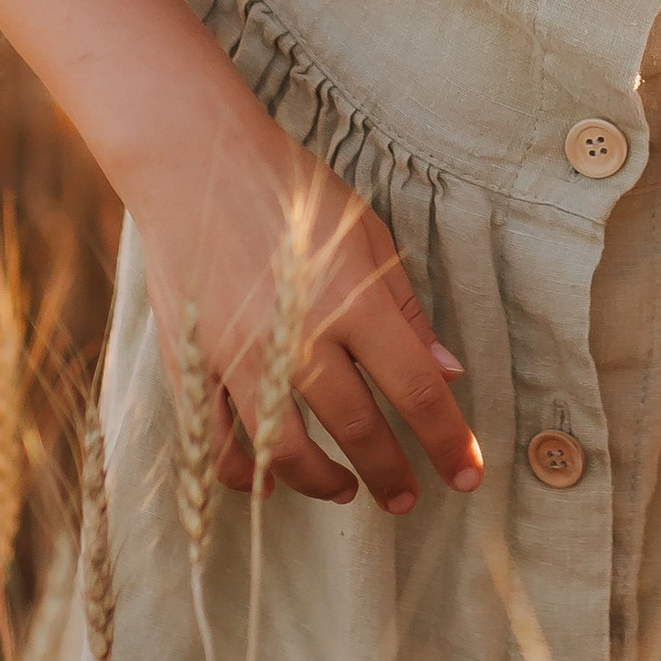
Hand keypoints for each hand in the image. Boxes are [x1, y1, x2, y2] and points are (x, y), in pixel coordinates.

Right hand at [135, 116, 481, 514]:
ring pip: (287, 449)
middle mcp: (300, 335)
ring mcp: (239, 355)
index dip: (448, 439)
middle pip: (358, 428)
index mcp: (354, 300)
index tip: (467, 473)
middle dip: (390, 473)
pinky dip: (243, 471)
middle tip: (407, 498)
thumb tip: (447, 372)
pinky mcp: (192, 363)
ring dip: (323, 482)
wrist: (194, 162)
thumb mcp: (366, 234)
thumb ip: (405, 309)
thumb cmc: (289, 191)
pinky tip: (267, 481)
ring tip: (345, 491)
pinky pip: (216, 439)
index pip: (417, 390)